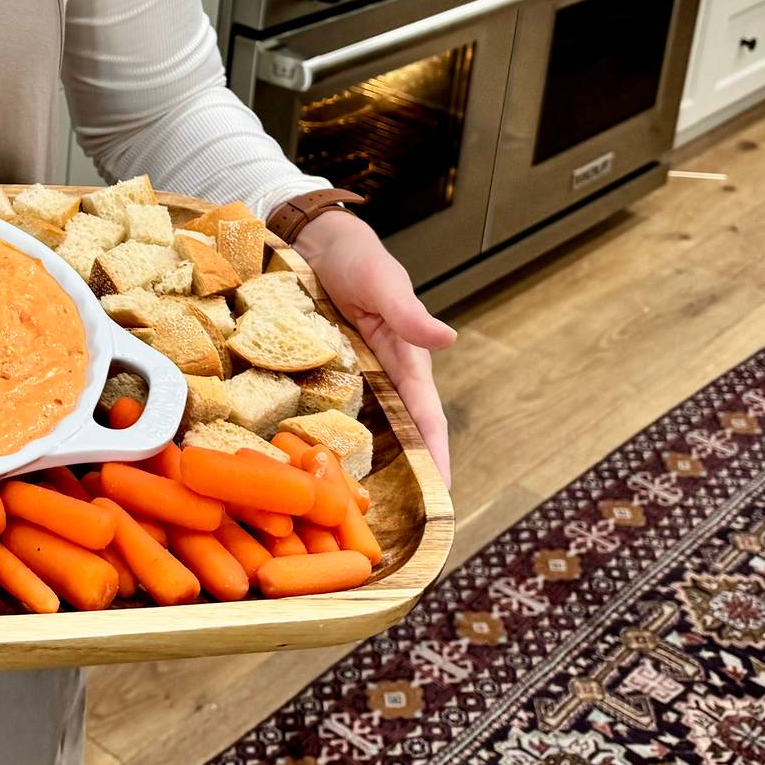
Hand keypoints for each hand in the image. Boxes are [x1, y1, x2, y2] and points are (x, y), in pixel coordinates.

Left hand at [294, 206, 455, 486]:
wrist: (315, 239)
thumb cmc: (358, 258)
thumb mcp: (383, 282)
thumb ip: (410, 314)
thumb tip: (448, 339)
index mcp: (407, 361)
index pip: (428, 420)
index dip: (437, 459)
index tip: (444, 498)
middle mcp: (384, 376)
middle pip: (402, 436)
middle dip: (409, 478)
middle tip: (404, 524)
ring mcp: (354, 377)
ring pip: (367, 431)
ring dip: (369, 466)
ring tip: (360, 512)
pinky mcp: (324, 372)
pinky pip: (330, 413)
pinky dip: (331, 440)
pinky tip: (316, 468)